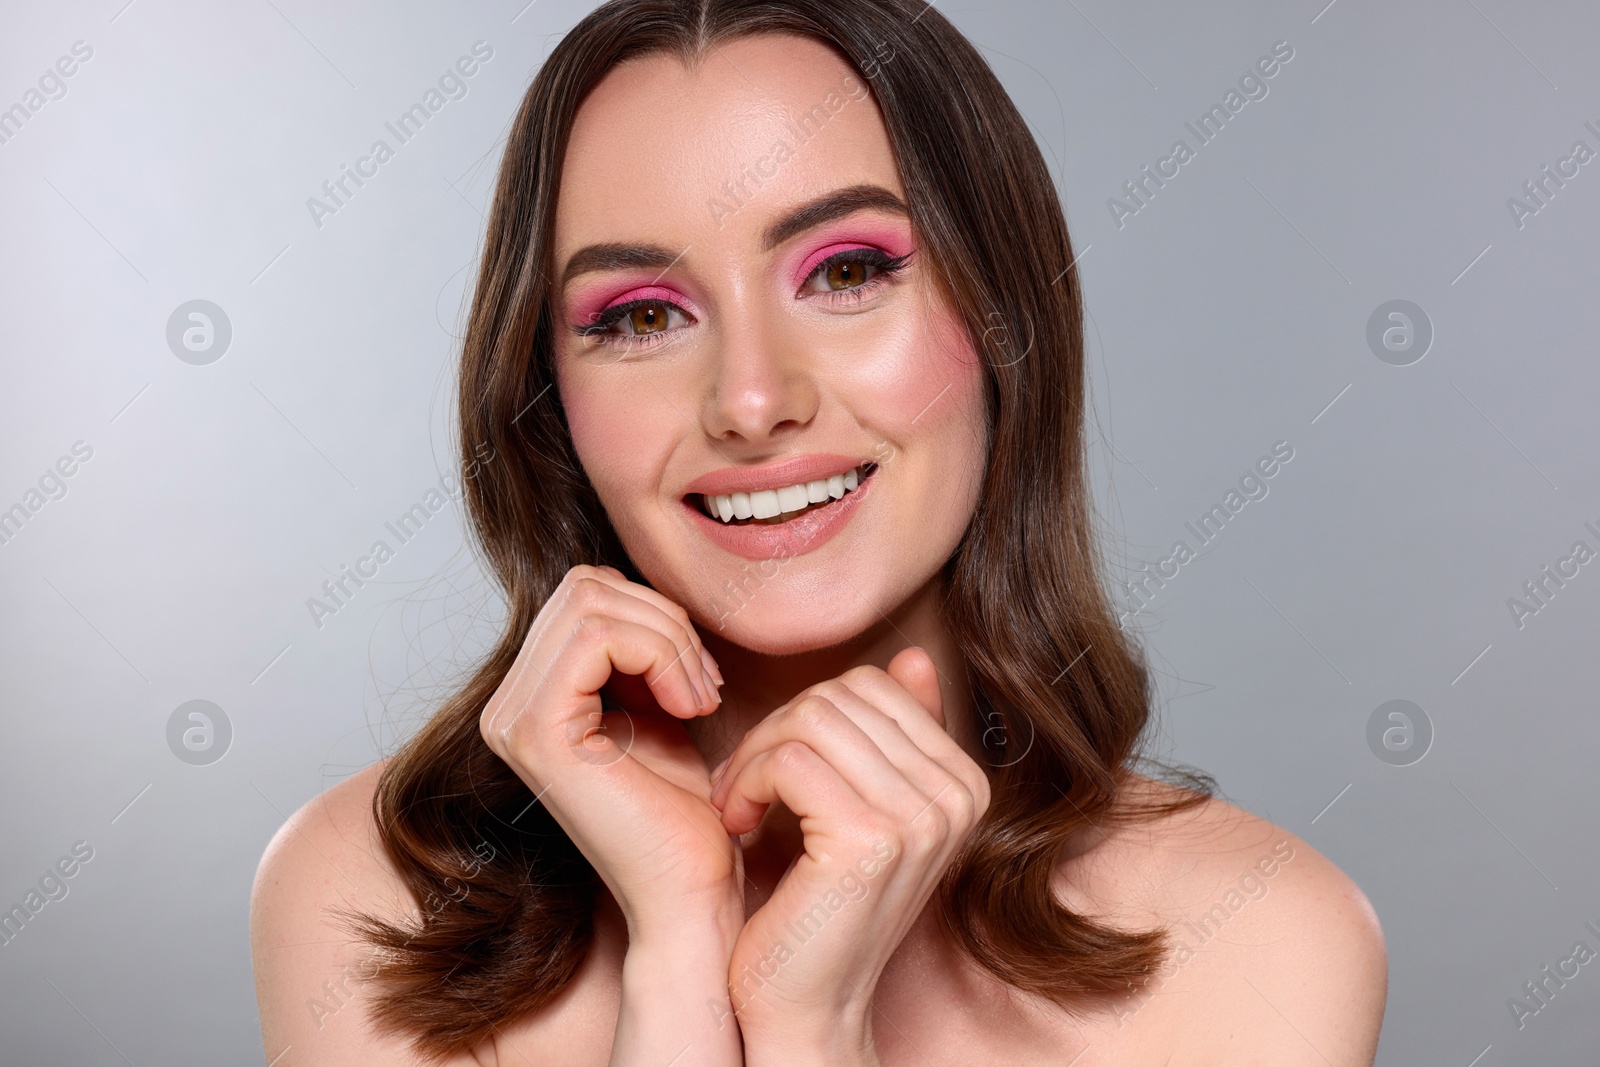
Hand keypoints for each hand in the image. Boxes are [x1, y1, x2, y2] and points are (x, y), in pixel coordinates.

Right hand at [478, 564, 741, 944]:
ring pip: (594, 601)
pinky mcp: (537, 731)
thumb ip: (638, 649)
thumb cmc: (684, 808)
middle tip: (704, 684)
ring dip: (669, 638)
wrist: (692, 889)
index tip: (701, 676)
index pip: (586, 592)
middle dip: (663, 621)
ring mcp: (512, 717)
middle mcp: (505, 705)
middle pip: (585, 586)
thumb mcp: (657, 705)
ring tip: (700, 697)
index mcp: (529, 695)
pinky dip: (661, 654)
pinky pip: (600, 636)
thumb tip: (640, 586)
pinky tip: (691, 706)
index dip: (655, 616)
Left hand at [708, 648, 991, 1063]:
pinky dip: (746, 783)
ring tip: (738, 805)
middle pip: (840, 697)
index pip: (872, 686)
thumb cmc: (815, 906)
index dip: (805, 716)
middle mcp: (957, 797)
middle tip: (741, 787)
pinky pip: (790, 759)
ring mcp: (921, 819)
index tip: (772, 770)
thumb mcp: (858, 808)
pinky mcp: (871, 841)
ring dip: (753, 758)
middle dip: (774, 733)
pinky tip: (737, 824)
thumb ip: (887, 736)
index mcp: (963, 782)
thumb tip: (912, 657)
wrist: (803, 1007)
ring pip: (811, 719)